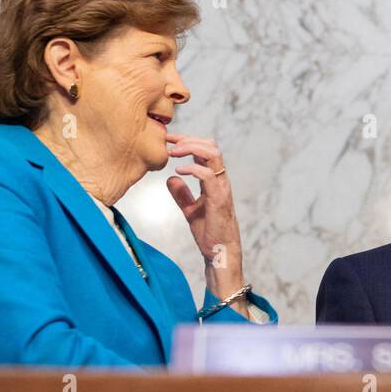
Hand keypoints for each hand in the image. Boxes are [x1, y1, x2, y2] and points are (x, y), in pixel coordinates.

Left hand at [165, 133, 246, 302]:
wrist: (219, 251)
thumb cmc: (209, 232)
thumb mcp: (191, 210)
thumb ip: (182, 194)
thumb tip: (170, 179)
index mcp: (215, 180)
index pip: (205, 150)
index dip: (188, 141)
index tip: (169, 140)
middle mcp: (220, 180)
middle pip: (211, 146)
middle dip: (189, 139)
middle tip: (169, 142)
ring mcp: (221, 187)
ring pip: (213, 155)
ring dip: (191, 148)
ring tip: (173, 152)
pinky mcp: (218, 198)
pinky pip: (208, 175)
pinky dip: (192, 168)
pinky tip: (178, 170)